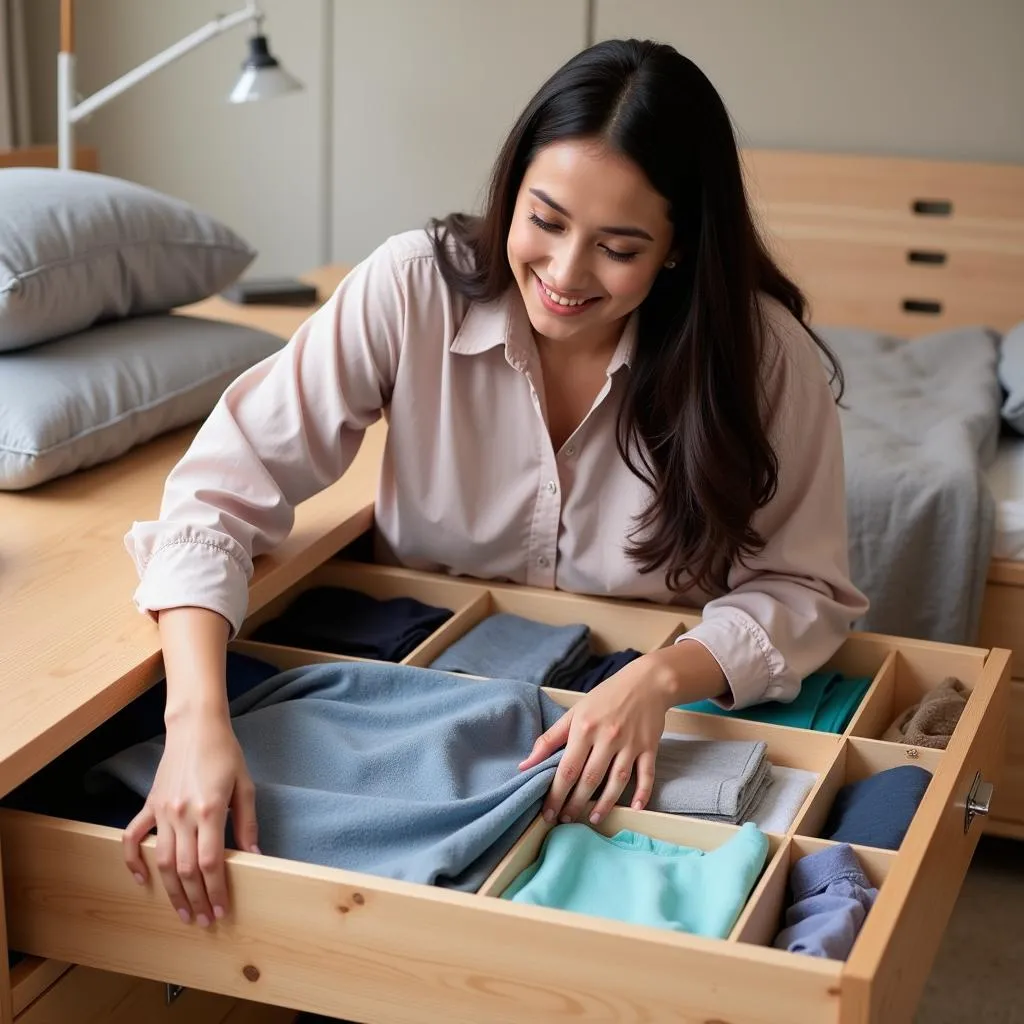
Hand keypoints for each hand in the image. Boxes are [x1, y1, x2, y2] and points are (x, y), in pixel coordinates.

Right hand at [122, 711, 257, 926]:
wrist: (196, 728)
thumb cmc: (226, 754)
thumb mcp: (246, 786)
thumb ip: (247, 823)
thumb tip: (254, 855)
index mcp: (209, 809)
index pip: (210, 862)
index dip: (216, 890)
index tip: (221, 909)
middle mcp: (182, 814)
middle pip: (186, 868)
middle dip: (196, 899)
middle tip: (204, 921)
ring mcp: (162, 811)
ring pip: (163, 861)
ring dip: (171, 890)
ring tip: (183, 912)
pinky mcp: (150, 805)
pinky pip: (133, 837)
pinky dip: (133, 861)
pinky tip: (142, 880)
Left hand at [517, 641, 727, 825]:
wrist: (646, 682)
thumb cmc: (606, 697)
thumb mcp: (574, 712)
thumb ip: (550, 739)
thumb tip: (525, 765)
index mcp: (584, 728)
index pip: (567, 768)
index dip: (556, 794)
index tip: (547, 812)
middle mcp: (607, 737)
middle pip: (589, 778)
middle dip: (575, 803)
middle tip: (565, 820)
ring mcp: (630, 744)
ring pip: (616, 780)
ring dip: (604, 803)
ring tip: (592, 818)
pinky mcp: (650, 747)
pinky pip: (646, 774)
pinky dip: (642, 793)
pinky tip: (634, 808)